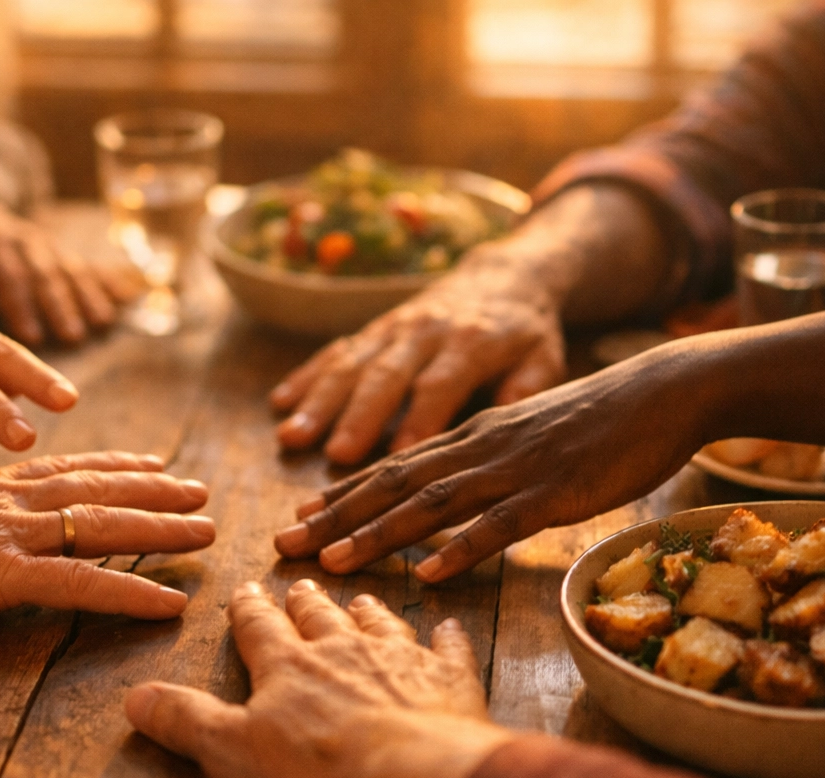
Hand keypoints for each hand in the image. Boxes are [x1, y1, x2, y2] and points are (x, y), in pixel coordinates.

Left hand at [0, 177, 132, 345]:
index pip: (7, 277)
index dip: (20, 306)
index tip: (32, 337)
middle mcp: (26, 242)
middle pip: (46, 275)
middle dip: (61, 306)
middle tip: (73, 337)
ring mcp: (52, 247)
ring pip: (74, 271)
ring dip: (90, 297)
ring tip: (103, 323)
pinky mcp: (69, 254)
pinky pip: (94, 266)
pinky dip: (114, 282)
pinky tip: (134, 298)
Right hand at [0, 452, 215, 640]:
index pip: (64, 470)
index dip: (116, 466)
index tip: (155, 464)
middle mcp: (2, 500)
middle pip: (97, 490)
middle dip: (156, 491)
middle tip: (202, 493)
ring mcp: (3, 536)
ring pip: (102, 527)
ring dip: (162, 532)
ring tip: (207, 534)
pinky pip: (80, 585)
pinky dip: (132, 593)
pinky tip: (169, 604)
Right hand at [125, 579, 508, 777]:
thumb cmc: (320, 774)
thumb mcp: (232, 755)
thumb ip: (185, 721)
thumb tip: (133, 697)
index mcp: (288, 666)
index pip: (259, 627)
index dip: (249, 611)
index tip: (244, 590)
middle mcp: (344, 650)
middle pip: (320, 616)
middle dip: (306, 601)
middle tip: (302, 584)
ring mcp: (402, 662)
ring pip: (380, 624)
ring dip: (367, 611)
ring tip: (360, 599)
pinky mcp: (451, 683)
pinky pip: (448, 650)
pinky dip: (446, 639)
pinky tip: (448, 628)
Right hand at [271, 256, 568, 464]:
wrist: (501, 275)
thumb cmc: (525, 332)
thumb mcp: (544, 356)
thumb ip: (527, 388)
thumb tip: (510, 421)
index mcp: (471, 342)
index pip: (442, 383)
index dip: (421, 417)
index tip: (402, 455)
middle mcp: (425, 331)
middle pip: (386, 374)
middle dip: (358, 415)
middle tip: (336, 455)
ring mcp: (392, 328)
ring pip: (350, 364)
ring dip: (318, 401)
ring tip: (291, 436)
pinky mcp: (372, 329)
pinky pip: (333, 351)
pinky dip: (305, 376)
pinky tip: (279, 405)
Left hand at [275, 349, 704, 580]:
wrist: (665, 389)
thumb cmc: (604, 419)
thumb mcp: (532, 435)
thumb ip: (492, 460)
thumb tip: (459, 497)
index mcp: (474, 436)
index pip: (395, 465)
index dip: (344, 491)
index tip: (301, 513)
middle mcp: (480, 448)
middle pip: (394, 483)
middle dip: (334, 515)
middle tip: (284, 543)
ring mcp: (515, 469)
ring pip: (432, 503)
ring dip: (379, 534)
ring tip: (332, 561)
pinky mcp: (555, 491)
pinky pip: (500, 524)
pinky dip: (462, 549)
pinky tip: (431, 574)